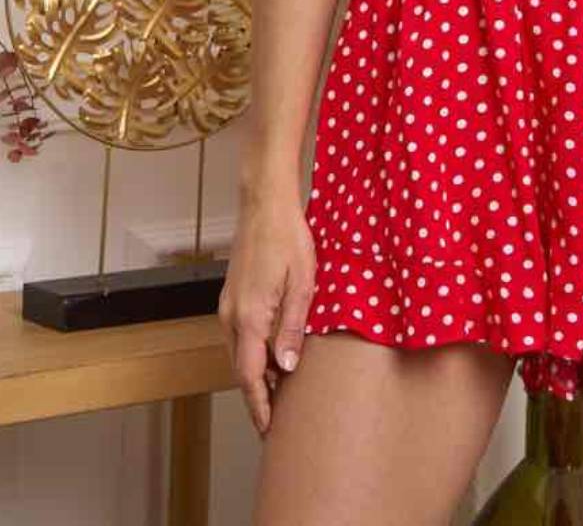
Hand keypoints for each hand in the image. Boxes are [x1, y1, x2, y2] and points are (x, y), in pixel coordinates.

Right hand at [217, 187, 316, 437]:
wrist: (264, 204)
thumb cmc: (288, 237)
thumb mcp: (302, 282)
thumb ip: (293, 327)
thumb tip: (288, 366)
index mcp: (249, 317)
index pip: (251, 376)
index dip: (260, 406)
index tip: (268, 430)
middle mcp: (231, 316)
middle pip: (241, 370)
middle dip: (257, 397)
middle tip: (276, 421)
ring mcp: (227, 305)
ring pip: (238, 354)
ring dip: (255, 376)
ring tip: (278, 394)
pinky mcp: (231, 296)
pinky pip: (238, 336)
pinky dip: (251, 354)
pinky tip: (270, 356)